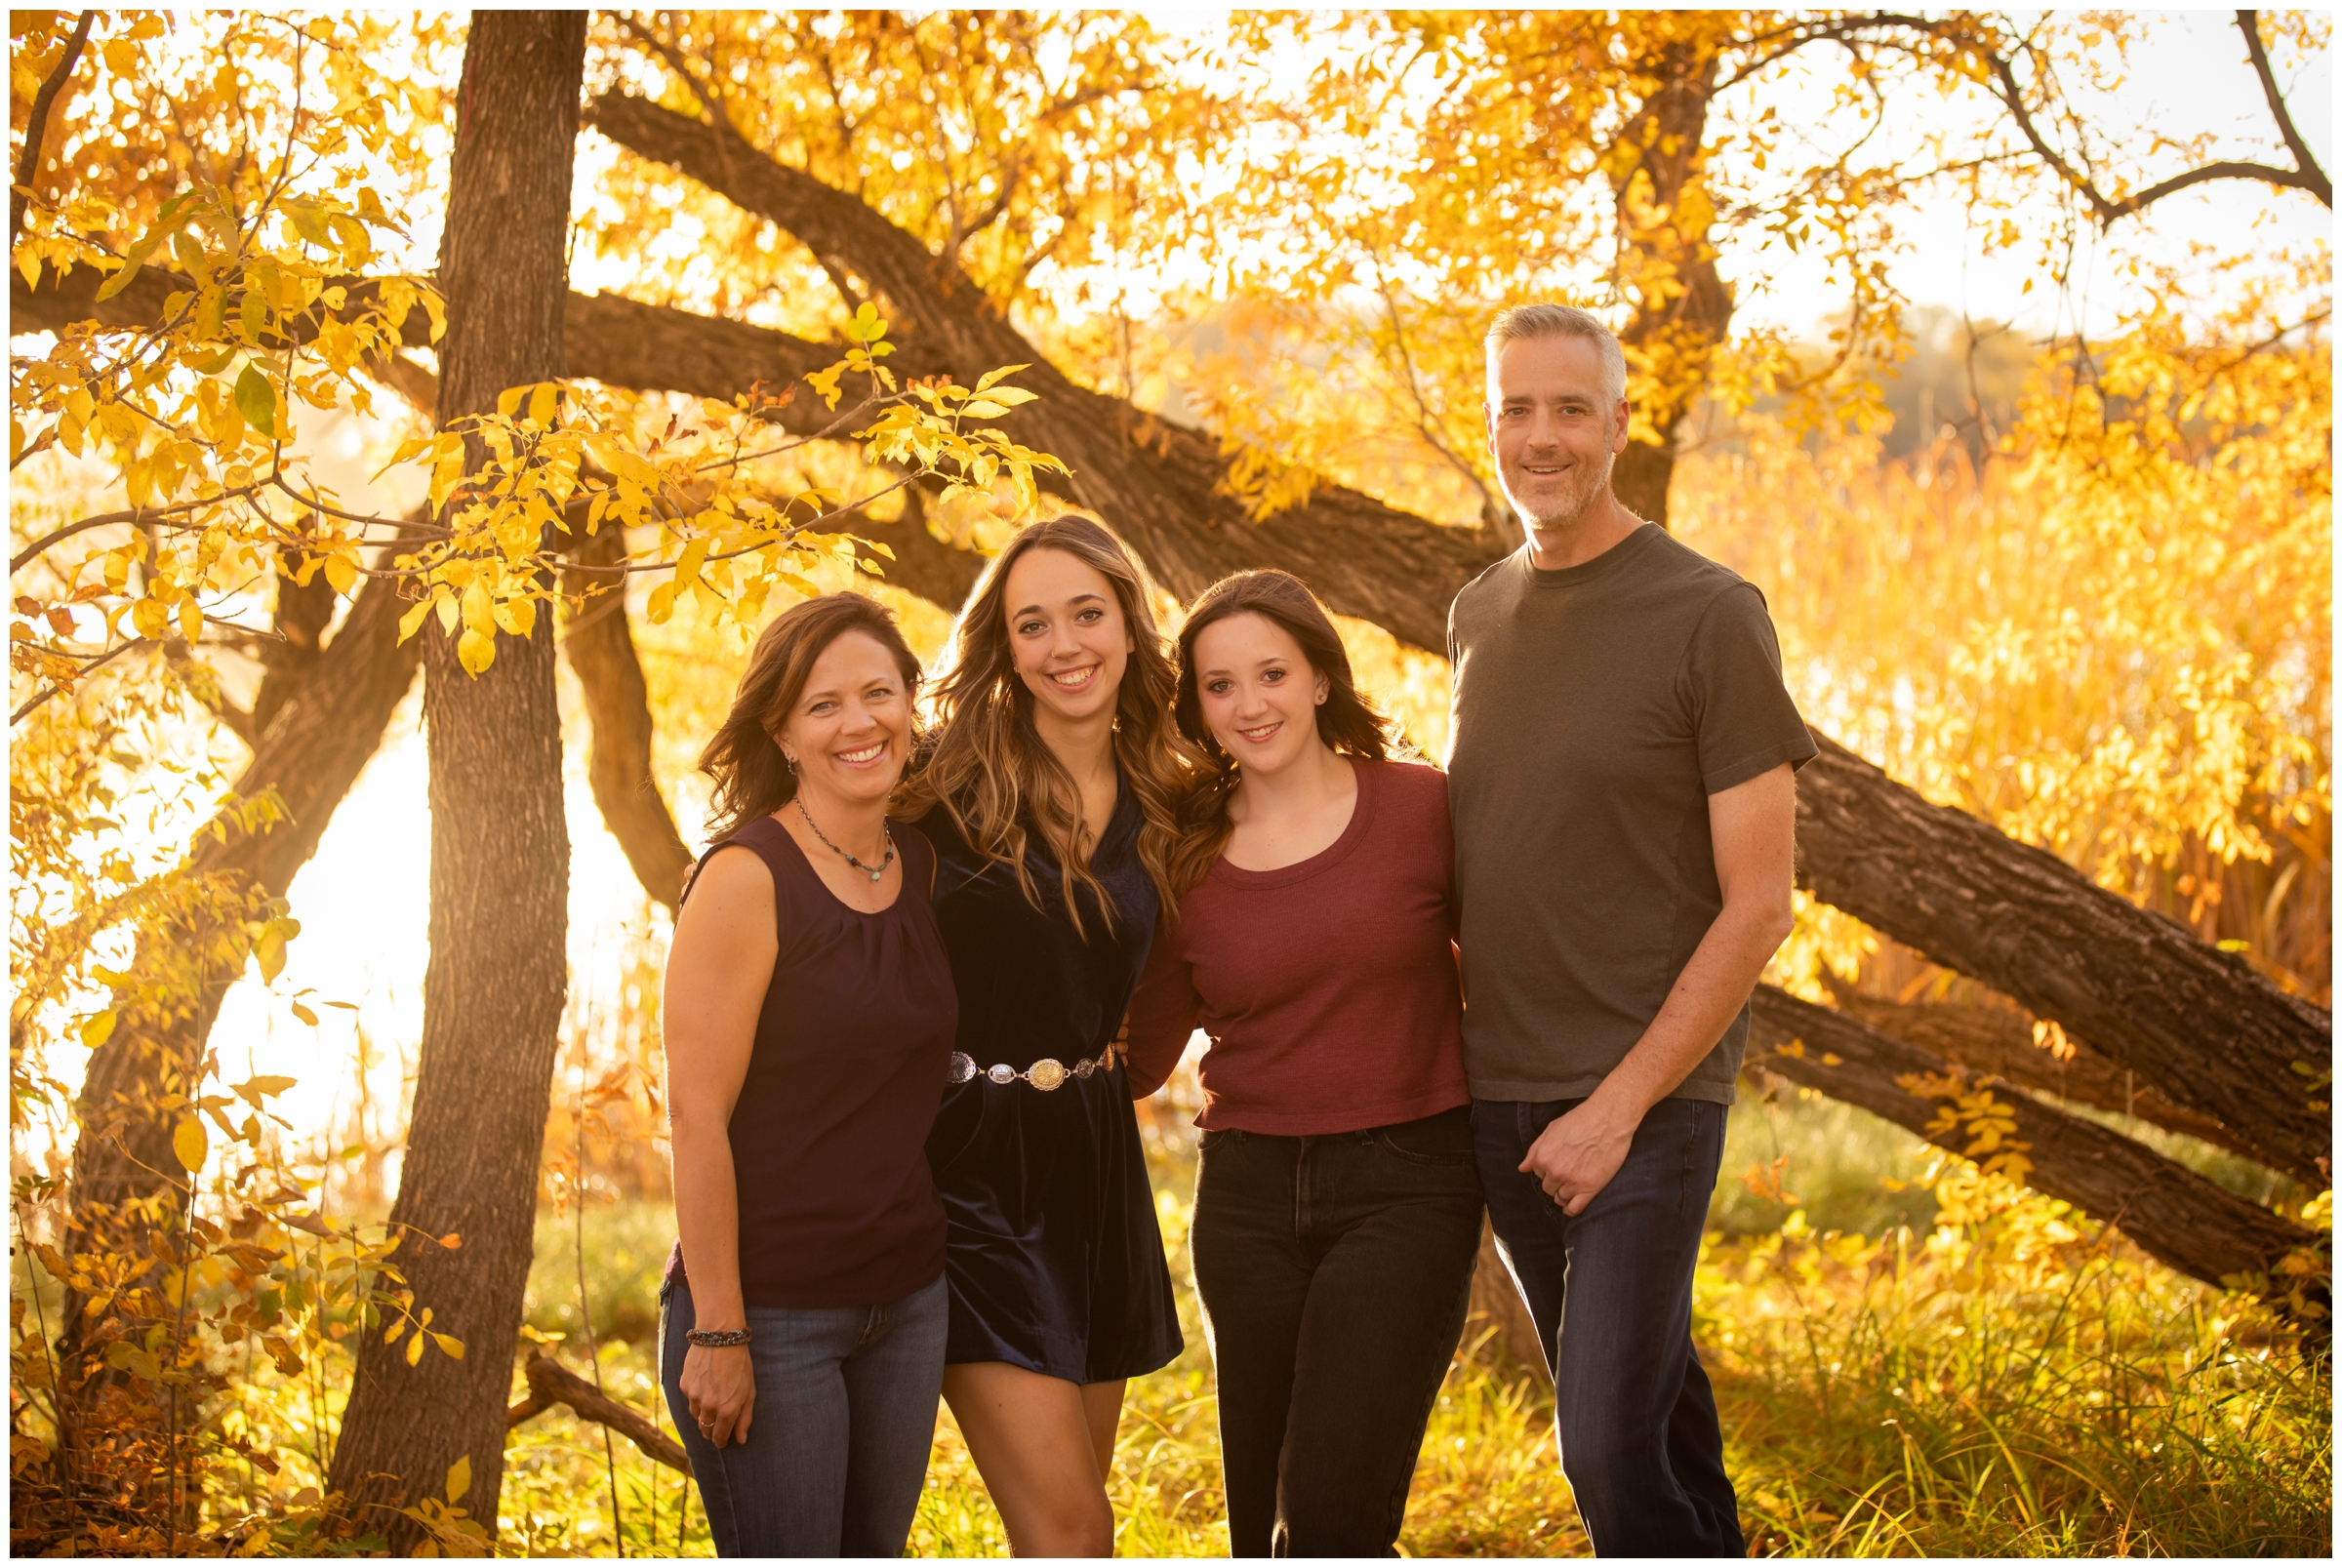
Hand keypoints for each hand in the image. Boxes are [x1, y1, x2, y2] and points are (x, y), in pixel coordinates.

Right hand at [680, 1342, 754, 1447]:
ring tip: (712, 1400)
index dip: (720, 1441)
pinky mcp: (684, 1385)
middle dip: (711, 1430)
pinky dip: (695, 1397)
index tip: (722, 1441)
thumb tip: (741, 1440)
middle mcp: (709, 1406)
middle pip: (705, 1429)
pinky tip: (704, 1384)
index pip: (719, 1437)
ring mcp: (694, 1396)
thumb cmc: (740, 1363)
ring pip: (696, 1415)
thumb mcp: (749, 1390)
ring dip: (703, 1413)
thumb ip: (744, 1417)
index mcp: (727, 1410)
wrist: (720, 1336)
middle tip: (716, 1425)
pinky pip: (689, 1399)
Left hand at [1518, 1099, 1637, 1215]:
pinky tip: (1573, 1204)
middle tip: (1569, 1171)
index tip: (1559, 1163)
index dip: (1548, 1169)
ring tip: (1574, 1184)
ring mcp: (1572, 1182)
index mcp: (1543, 1157)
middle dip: (1555, 1182)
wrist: (1609, 1118)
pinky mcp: (1590, 1188)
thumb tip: (1522, 1168)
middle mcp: (1555, 1172)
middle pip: (1548, 1188)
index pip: (1537, 1174)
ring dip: (1564, 1194)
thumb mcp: (1551, 1129)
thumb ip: (1535, 1150)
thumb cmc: (1580, 1120)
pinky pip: (1574, 1209)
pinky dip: (1571, 1209)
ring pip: (1559, 1199)